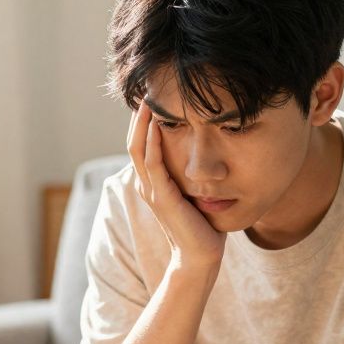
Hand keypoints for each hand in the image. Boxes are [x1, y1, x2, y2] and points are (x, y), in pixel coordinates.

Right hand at [127, 100, 226, 269]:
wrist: (201, 258)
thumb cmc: (203, 227)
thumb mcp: (196, 193)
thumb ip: (194, 174)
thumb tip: (209, 151)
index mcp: (153, 182)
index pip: (141, 143)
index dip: (144, 119)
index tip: (154, 94)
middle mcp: (147, 184)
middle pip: (134, 140)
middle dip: (139, 114)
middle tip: (146, 86)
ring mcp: (152, 191)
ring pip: (138, 148)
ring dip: (142, 121)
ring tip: (148, 96)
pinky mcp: (162, 197)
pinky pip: (152, 163)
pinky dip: (152, 140)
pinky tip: (157, 122)